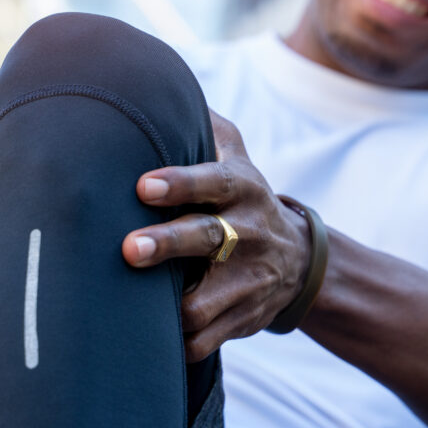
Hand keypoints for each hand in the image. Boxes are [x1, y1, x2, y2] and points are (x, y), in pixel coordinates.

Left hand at [121, 110, 311, 361]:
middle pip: (207, 237)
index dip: (180, 183)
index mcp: (242, 189)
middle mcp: (249, 234)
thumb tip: (166, 83)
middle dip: (167, 244)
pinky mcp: (241, 321)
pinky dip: (176, 344)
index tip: (143, 185)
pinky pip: (204, 342)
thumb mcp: (236, 159)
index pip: (213, 182)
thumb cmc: (241, 200)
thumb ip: (208, 126)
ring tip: (129, 307)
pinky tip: (146, 339)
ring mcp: (247, 282)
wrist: (298, 263)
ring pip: (204, 302)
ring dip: (168, 307)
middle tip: (128, 248)